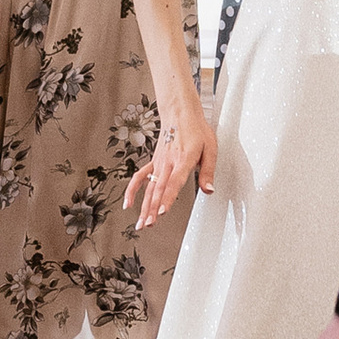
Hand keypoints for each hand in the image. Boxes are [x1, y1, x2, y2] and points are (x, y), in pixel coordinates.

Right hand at [125, 104, 216, 227]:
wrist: (180, 113)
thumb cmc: (196, 129)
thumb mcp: (210, 148)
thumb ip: (208, 171)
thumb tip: (209, 190)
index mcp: (183, 159)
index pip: (174, 182)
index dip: (167, 198)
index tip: (162, 211)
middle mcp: (168, 162)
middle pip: (158, 189)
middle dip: (152, 209)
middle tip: (149, 225)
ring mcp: (159, 163)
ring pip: (149, 188)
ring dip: (144, 207)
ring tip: (141, 224)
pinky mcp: (154, 162)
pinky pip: (140, 177)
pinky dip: (132, 190)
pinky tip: (129, 204)